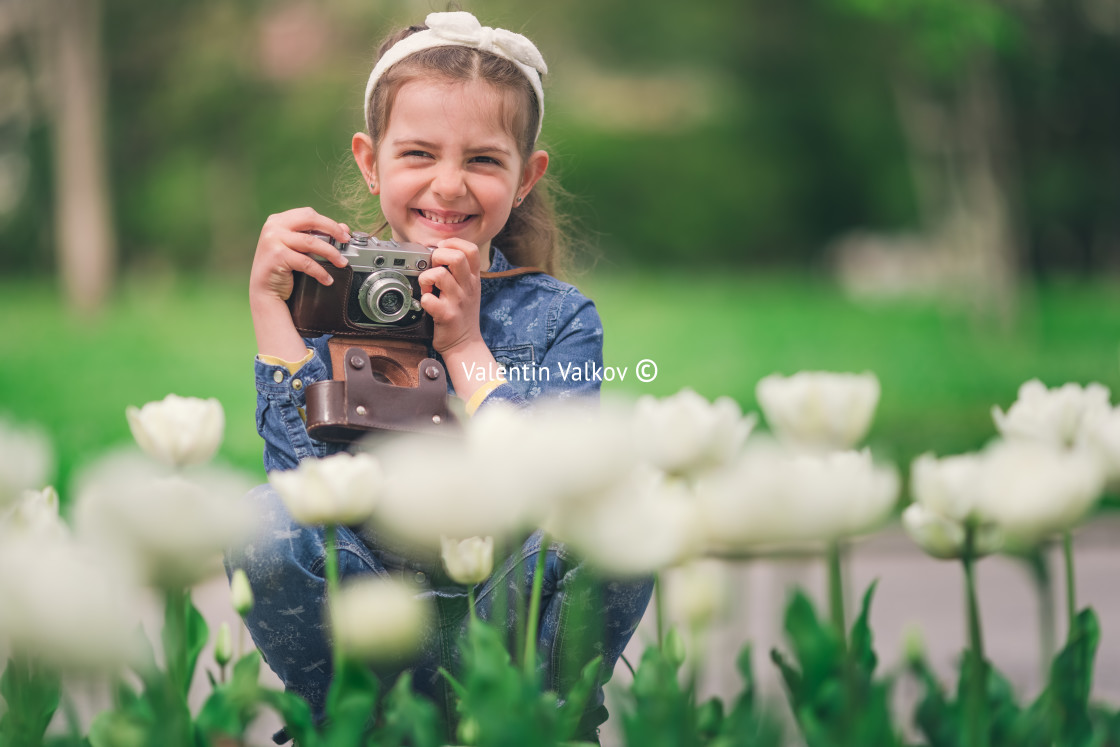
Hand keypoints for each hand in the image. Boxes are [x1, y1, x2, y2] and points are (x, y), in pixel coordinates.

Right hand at [249, 207, 350, 303]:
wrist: (264, 290)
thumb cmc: (281, 267)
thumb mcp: (299, 248)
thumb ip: (316, 235)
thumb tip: (343, 228)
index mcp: (278, 220)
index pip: (308, 214)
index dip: (329, 223)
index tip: (344, 234)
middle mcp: (274, 226)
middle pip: (310, 219)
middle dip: (332, 230)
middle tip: (345, 241)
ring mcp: (273, 240)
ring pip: (311, 242)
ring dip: (331, 253)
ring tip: (342, 263)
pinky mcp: (277, 256)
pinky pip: (306, 262)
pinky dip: (320, 271)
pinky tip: (327, 279)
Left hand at [418, 238, 483, 354]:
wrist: (465, 344)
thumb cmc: (463, 314)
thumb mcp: (469, 289)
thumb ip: (459, 271)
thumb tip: (438, 252)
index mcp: (473, 278)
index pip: (470, 249)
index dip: (453, 243)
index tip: (441, 249)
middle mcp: (468, 287)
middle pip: (456, 257)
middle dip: (437, 256)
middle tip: (432, 267)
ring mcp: (458, 301)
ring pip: (439, 275)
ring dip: (426, 278)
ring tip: (427, 287)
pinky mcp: (446, 315)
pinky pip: (428, 299)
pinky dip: (423, 299)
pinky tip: (425, 303)